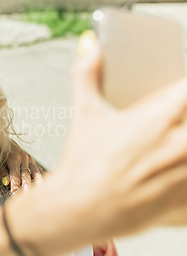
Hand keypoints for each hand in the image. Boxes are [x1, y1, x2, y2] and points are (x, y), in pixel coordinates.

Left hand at [3, 140, 44, 193]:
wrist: (9, 142)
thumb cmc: (2, 154)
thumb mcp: (0, 161)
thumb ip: (3, 172)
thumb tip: (6, 182)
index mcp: (14, 158)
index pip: (15, 174)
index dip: (15, 184)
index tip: (14, 193)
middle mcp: (24, 158)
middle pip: (26, 174)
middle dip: (27, 185)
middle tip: (27, 194)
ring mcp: (31, 160)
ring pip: (36, 173)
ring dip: (38, 183)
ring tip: (41, 191)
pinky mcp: (35, 163)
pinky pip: (41, 171)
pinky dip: (45, 177)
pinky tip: (48, 184)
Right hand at [57, 39, 186, 238]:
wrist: (80, 208)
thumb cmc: (83, 163)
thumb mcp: (84, 113)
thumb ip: (86, 74)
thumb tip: (90, 47)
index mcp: (159, 118)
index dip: (186, 87)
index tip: (182, 90)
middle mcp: (181, 145)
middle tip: (175, 121)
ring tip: (172, 147)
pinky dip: (186, 173)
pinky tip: (172, 170)